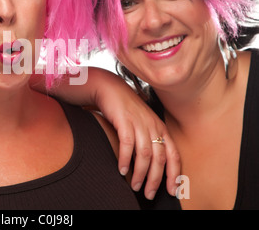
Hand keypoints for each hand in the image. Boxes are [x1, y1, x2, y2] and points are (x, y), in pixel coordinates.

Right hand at [94, 72, 180, 199]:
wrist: (110, 88)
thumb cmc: (125, 108)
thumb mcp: (142, 122)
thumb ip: (148, 139)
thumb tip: (150, 164)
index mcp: (160, 127)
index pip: (174, 155)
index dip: (173, 174)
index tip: (171, 190)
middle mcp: (153, 126)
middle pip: (160, 158)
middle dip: (155, 180)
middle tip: (149, 193)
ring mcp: (139, 123)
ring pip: (145, 154)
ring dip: (140, 173)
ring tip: (134, 185)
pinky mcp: (124, 120)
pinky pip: (128, 144)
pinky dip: (126, 159)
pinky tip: (122, 170)